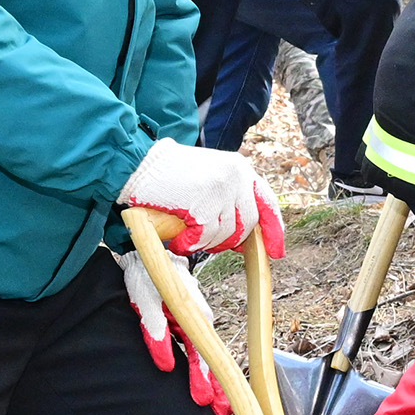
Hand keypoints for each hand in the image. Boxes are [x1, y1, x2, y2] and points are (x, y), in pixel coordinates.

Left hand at [116, 250, 232, 414]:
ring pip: (206, 354)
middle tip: (222, 413)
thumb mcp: (146, 303)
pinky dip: (205, 364)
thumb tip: (166, 367)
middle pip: (209, 359)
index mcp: (192, 318)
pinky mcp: (186, 321)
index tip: (208, 402)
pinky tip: (208, 378)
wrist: (149, 253)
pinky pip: (198, 346)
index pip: (201, 355)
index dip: (205, 379)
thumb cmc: (145, 276)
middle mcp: (199, 322)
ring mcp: (195, 322)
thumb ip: (155, 332)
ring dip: (212, 378)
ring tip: (218, 403)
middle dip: (217, 386)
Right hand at [120, 139, 283, 258]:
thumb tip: (242, 235)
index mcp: (240, 168)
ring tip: (187, 236)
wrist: (138, 163)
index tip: (276, 250)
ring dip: (206, 242)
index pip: (266, 201)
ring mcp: (221, 191)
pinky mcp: (204, 206)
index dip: (273, 229)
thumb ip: (229, 196)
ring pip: (226, 233)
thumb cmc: (168, 172)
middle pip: (247, 223)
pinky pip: (204, 237)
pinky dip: (191, 243)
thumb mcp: (209, 174)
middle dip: (230, 240)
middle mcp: (236, 177)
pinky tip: (179, 239)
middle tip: (210, 243)